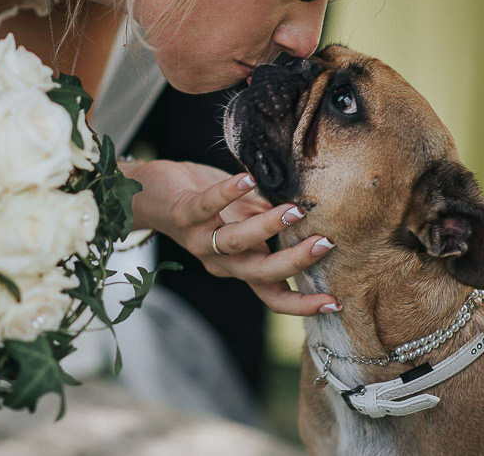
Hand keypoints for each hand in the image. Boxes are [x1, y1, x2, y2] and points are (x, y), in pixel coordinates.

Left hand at [124, 160, 339, 315]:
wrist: (148, 193)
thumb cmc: (202, 203)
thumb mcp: (241, 215)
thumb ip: (268, 217)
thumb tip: (306, 209)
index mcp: (238, 266)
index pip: (273, 294)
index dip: (301, 304)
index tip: (335, 301)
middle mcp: (220, 260)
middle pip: (260, 273)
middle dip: (294, 261)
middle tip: (325, 243)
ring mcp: (199, 240)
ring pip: (235, 242)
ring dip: (265, 227)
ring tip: (293, 209)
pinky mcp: (182, 214)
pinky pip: (206, 206)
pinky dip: (227, 194)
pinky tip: (246, 179)